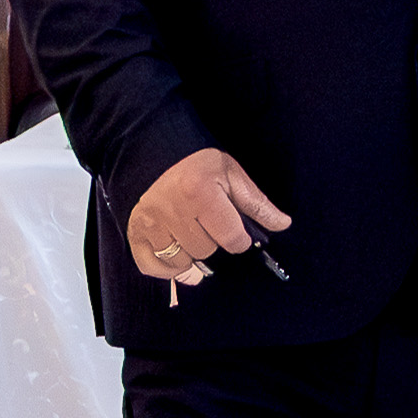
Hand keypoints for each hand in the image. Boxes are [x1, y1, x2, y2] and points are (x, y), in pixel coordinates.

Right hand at [127, 147, 289, 288]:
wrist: (152, 150)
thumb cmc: (195, 162)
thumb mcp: (230, 173)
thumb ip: (256, 202)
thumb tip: (282, 224)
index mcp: (200, 193)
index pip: (231, 239)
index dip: (238, 239)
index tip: (235, 231)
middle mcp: (172, 210)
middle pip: (206, 252)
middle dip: (213, 242)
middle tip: (208, 224)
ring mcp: (151, 223)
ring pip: (181, 263)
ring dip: (191, 253)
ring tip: (191, 232)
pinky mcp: (135, 233)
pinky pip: (153, 268)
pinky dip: (166, 267)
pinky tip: (175, 249)